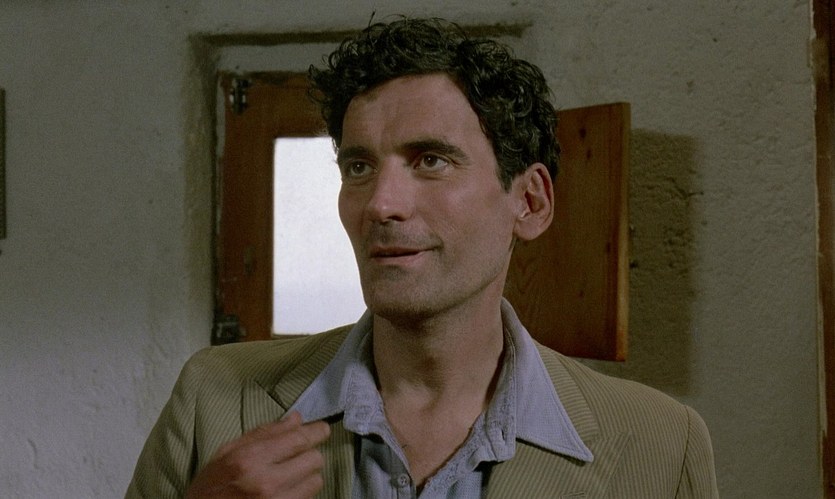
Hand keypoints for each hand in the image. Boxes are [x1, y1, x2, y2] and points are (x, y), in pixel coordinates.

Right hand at [186, 411, 330, 498]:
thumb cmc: (212, 484)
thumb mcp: (229, 451)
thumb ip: (264, 433)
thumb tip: (296, 419)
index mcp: (250, 459)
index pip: (298, 440)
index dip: (316, 432)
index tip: (322, 429)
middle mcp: (266, 483)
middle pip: (313, 460)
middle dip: (310, 454)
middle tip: (300, 454)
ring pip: (316, 481)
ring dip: (308, 475)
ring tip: (291, 474)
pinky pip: (307, 498)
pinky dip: (302, 491)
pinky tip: (288, 489)